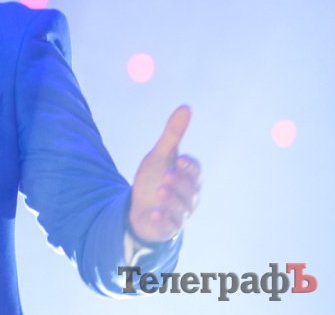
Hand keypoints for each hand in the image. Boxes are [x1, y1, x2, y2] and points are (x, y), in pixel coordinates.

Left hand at [128, 105, 201, 242]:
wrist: (139, 205)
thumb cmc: (154, 177)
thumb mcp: (160, 154)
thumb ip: (173, 134)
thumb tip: (186, 107)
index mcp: (188, 177)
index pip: (195, 171)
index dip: (189, 167)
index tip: (180, 159)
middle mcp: (188, 196)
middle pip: (190, 190)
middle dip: (179, 183)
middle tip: (166, 176)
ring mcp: (179, 213)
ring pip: (181, 209)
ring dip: (171, 201)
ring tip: (159, 191)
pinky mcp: (167, 227)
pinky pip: (169, 226)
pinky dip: (163, 221)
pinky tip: (153, 214)